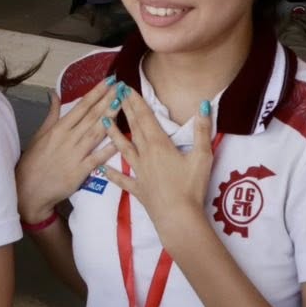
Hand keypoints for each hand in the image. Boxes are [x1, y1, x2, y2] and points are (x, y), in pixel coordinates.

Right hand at [17, 77, 118, 223]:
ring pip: (96, 132)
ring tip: (123, 104)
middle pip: (92, 116)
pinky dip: (108, 148)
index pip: (81, 106)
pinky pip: (97, 157)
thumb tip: (55, 94)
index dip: (96, 93)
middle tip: (122, 87)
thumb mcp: (40, 134)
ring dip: (110, 117)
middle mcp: (68, 138)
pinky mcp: (80, 171)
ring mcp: (75, 154)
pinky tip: (120, 139)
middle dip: (107, 100)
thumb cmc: (33, 162)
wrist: (29, 189)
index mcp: (59, 128)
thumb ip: (51, 114)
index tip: (108, 81)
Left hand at [101, 89, 215, 234]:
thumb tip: (204, 105)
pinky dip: (112, 173)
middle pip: (134, 128)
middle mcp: (145, 155)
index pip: (145, 118)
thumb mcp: (202, 156)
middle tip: (115, 95)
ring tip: (102, 121)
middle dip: (125, 110)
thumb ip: (202, 130)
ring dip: (113, 134)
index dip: (136, 102)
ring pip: (123, 149)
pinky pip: (122, 179)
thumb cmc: (191, 187)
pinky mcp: (138, 189)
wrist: (178, 218)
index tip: (126, 88)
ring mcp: (139, 172)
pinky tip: (101, 167)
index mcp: (159, 144)